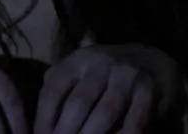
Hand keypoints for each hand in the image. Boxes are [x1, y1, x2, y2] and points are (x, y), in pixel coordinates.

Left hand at [33, 44, 184, 133]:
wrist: (155, 61)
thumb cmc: (107, 73)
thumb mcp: (80, 69)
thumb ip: (58, 85)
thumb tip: (32, 115)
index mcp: (78, 60)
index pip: (53, 92)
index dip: (43, 121)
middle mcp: (101, 64)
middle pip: (77, 104)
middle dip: (64, 133)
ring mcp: (127, 77)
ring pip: (104, 114)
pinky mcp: (149, 91)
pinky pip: (133, 122)